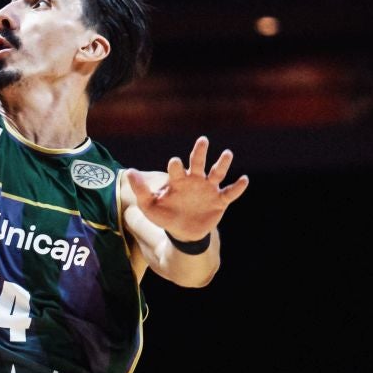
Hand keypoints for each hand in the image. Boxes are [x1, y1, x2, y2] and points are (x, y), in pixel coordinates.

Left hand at [124, 136, 249, 241]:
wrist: (183, 233)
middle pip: (198, 163)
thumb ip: (140, 190)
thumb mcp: (149, 206)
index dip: (175, 166)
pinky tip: (244, 179)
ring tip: (227, 153)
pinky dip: (237, 187)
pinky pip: (230, 193)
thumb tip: (128, 171)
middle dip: (200, 152)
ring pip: (217, 173)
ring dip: (222, 164)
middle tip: (202, 140)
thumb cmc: (165, 216)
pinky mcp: (220, 201)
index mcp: (178, 181)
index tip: (175, 162)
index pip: (177, 170)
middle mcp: (195, 181)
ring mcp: (208, 190)